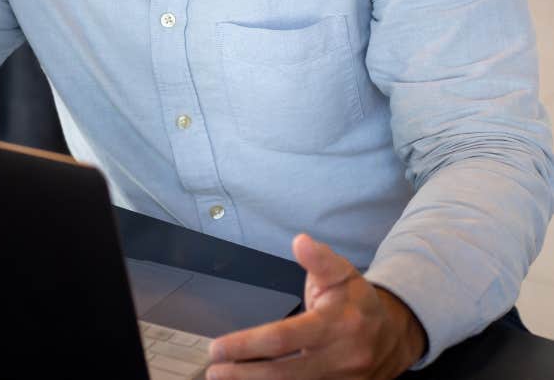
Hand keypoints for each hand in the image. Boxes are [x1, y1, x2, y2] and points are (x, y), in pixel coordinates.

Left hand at [206, 234, 426, 379]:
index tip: (219, 347)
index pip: (284, 338)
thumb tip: (300, 241)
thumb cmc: (357, 299)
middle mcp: (339, 358)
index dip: (248, 344)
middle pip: (283, 372)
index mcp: (337, 324)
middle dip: (244, 373)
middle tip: (213, 370)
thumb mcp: (342, 271)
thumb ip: (319, 258)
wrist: (395, 334)